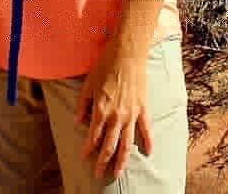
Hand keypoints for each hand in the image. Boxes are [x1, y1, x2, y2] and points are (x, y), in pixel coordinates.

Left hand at [76, 47, 151, 179]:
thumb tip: (77, 122)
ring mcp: (131, 114)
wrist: (127, 53)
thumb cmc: (105, 66)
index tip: (84, 158)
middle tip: (99, 174)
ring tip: (117, 173)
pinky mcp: (143, 108)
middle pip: (109, 146)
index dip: (88, 149)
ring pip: (126, 143)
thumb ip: (82, 105)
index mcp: (100, 111)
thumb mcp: (88, 85)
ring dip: (122, 160)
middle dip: (103, 162)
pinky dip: (148, 141)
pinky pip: (146, 128)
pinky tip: (149, 152)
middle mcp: (116, 116)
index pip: (93, 137)